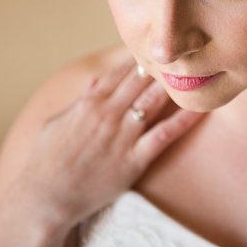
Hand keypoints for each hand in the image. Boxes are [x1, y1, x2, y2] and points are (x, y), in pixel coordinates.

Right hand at [0, 58, 203, 246]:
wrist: (45, 200)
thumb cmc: (45, 162)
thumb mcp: (54, 123)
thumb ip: (78, 101)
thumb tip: (94, 82)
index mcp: (88, 103)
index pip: (120, 71)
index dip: (139, 57)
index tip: (155, 47)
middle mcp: (108, 114)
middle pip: (141, 80)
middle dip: (160, 65)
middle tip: (180, 52)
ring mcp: (122, 136)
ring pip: (154, 100)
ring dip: (174, 84)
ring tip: (192, 70)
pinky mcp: (135, 159)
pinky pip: (165, 134)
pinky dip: (184, 120)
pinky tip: (201, 107)